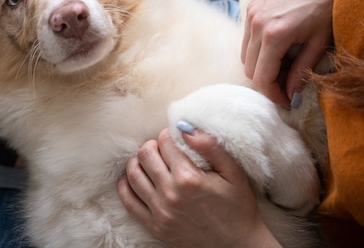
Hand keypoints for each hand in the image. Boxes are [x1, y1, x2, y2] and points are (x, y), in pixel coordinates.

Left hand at [117, 127, 281, 247]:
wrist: (236, 246)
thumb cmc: (237, 207)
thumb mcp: (233, 173)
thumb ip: (210, 146)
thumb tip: (185, 127)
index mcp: (189, 179)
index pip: (165, 142)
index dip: (169, 135)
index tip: (175, 139)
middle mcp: (170, 195)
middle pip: (145, 154)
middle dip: (153, 146)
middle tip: (162, 149)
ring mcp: (160, 212)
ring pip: (132, 174)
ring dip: (138, 161)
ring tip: (150, 161)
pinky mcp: (154, 226)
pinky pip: (128, 200)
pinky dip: (126, 184)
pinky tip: (137, 178)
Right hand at [242, 0, 363, 104]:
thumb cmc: (328, 0)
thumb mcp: (320, 41)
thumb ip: (302, 70)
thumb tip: (291, 93)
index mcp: (274, 35)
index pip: (262, 78)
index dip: (273, 94)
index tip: (286, 99)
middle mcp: (256, 25)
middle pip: (250, 69)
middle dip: (267, 81)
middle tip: (287, 83)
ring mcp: (250, 14)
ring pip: (245, 54)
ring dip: (261, 65)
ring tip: (284, 64)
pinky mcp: (251, 7)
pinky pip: (247, 38)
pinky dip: (258, 48)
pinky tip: (278, 45)